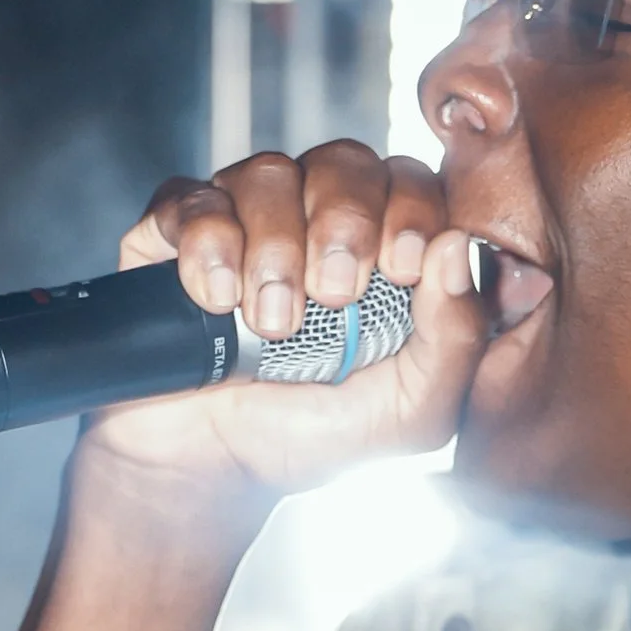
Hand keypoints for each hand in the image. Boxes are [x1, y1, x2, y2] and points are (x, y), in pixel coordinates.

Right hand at [84, 139, 485, 506]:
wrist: (209, 470)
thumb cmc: (314, 435)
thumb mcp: (409, 411)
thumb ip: (455, 339)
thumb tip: (458, 246)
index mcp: (382, 247)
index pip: (410, 180)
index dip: (411, 208)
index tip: (401, 268)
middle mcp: (313, 218)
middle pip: (343, 160)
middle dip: (344, 222)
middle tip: (333, 295)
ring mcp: (242, 219)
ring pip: (267, 173)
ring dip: (275, 249)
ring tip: (270, 324)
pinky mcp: (172, 235)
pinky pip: (190, 199)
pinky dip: (208, 246)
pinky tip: (216, 300)